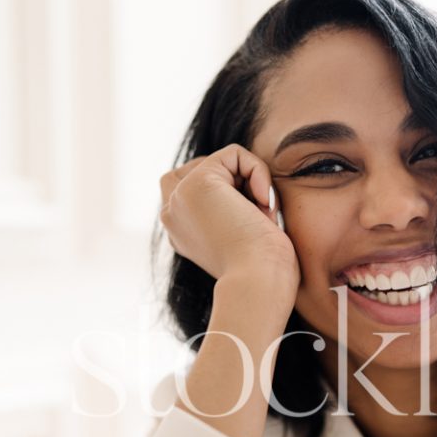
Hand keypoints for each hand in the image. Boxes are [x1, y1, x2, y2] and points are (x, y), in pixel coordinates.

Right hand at [159, 145, 299, 293]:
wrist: (259, 282)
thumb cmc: (263, 270)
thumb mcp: (244, 239)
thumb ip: (233, 213)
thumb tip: (247, 189)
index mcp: (181, 231)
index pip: (199, 190)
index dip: (233, 194)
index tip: (252, 224)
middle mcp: (172, 215)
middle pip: (202, 169)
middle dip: (237, 183)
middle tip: (257, 215)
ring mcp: (180, 197)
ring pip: (220, 161)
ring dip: (251, 180)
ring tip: (261, 212)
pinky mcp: (198, 182)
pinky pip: (235, 154)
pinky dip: (259, 171)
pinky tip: (263, 203)